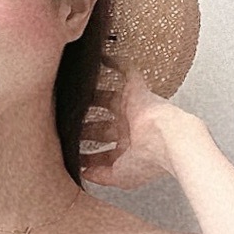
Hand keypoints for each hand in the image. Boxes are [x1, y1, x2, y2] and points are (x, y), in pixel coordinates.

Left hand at [80, 65, 191, 189]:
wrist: (168, 140)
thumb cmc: (150, 159)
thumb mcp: (120, 176)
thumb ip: (101, 176)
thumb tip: (85, 173)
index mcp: (129, 147)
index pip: (104, 147)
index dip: (90, 152)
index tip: (74, 153)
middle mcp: (130, 126)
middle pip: (101, 123)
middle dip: (85, 125)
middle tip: (66, 122)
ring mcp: (132, 107)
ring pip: (107, 98)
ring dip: (92, 97)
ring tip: (73, 92)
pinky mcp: (136, 89)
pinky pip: (125, 71)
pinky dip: (115, 63)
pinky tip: (102, 57)